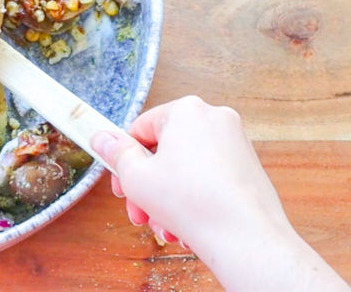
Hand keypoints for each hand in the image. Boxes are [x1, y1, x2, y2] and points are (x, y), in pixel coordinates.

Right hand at [91, 96, 350, 291]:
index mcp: (187, 110)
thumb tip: (102, 137)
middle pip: (164, 151)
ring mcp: (236, 143)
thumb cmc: (193, 204)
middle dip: (147, 186)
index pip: (140, 128)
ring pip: (185, 169)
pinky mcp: (248, 168)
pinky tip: (186, 227)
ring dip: (167, 199)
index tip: (120, 183)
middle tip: (139, 211)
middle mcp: (215, 119)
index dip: (124, 160)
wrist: (246, 240)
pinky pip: (208, 179)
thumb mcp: (136, 177)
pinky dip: (193, 200)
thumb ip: (116, 153)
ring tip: (164, 226)